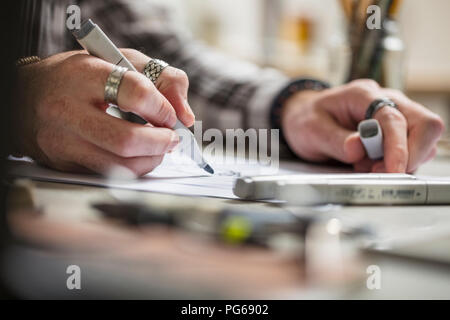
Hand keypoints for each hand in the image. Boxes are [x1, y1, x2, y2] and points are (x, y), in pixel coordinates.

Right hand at [12, 50, 190, 175]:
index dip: (162, 108)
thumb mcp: (121, 61)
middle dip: (161, 142)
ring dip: (151, 159)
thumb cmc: (81, 77)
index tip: (169, 115)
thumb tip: (186, 115)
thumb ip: (162, 79)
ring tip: (159, 146)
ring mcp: (62, 141)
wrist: (27, 96)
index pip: (135, 93)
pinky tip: (139, 155)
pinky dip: (133, 168)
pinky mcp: (63, 163)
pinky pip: (108, 174)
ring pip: (119, 164)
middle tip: (171, 137)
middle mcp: (67, 109)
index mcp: (84, 75)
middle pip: (127, 139)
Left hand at [281, 79, 444, 172]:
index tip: (393, 170)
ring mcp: (395, 114)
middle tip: (382, 172)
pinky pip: (413, 149)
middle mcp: (386, 100)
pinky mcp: (396, 131)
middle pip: (425, 124)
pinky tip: (372, 165)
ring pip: (424, 138)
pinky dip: (398, 162)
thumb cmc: (307, 119)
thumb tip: (358, 149)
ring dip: (404, 160)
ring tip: (367, 167)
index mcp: (362, 95)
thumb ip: (335, 140)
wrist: (304, 116)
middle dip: (412, 154)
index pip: (393, 118)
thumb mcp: (311, 130)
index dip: (398, 147)